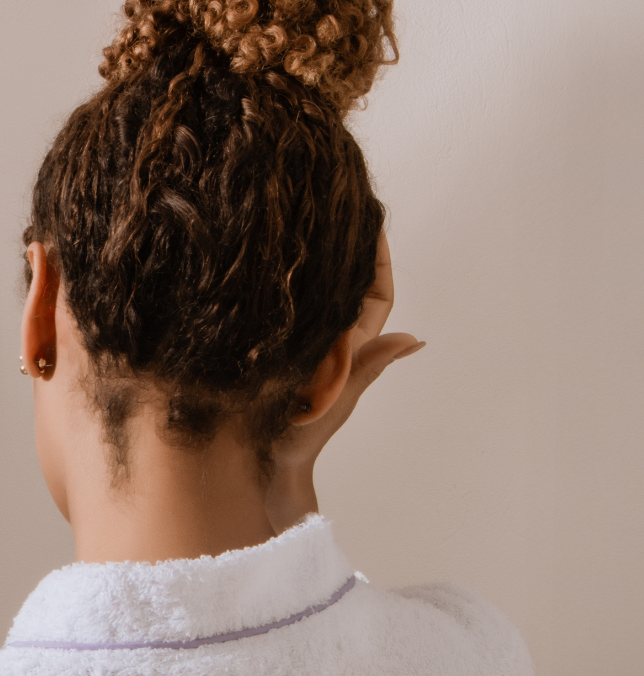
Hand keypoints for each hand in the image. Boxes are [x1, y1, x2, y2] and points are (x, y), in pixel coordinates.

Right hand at [268, 234, 423, 530]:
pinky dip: (274, 285)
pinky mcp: (262, 349)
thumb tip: (416, 338)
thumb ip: (366, 367)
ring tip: (300, 221)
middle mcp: (323, 341)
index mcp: (345, 348)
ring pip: (309, 295)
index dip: (376, 259)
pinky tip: (259, 261)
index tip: (372, 221)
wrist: (259, 470)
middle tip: (335, 205)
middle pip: (342, 286)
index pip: (373, 295)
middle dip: (343, 248)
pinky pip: (275, 310)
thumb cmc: (297, 443)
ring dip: (308, 262)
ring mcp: (293, 345)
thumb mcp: (336, 402)